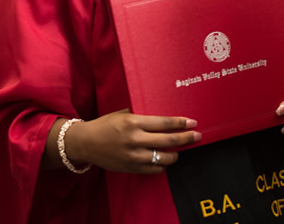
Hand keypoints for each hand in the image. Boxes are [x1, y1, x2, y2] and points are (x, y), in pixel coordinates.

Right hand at [64, 109, 201, 173]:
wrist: (86, 143)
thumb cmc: (105, 125)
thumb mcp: (122, 114)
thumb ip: (141, 115)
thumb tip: (162, 117)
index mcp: (134, 122)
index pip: (164, 123)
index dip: (181, 124)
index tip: (192, 123)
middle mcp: (135, 139)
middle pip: (169, 140)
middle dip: (186, 139)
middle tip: (196, 136)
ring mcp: (134, 156)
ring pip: (164, 158)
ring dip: (175, 154)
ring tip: (177, 151)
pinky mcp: (131, 168)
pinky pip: (155, 169)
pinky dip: (162, 164)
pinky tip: (163, 159)